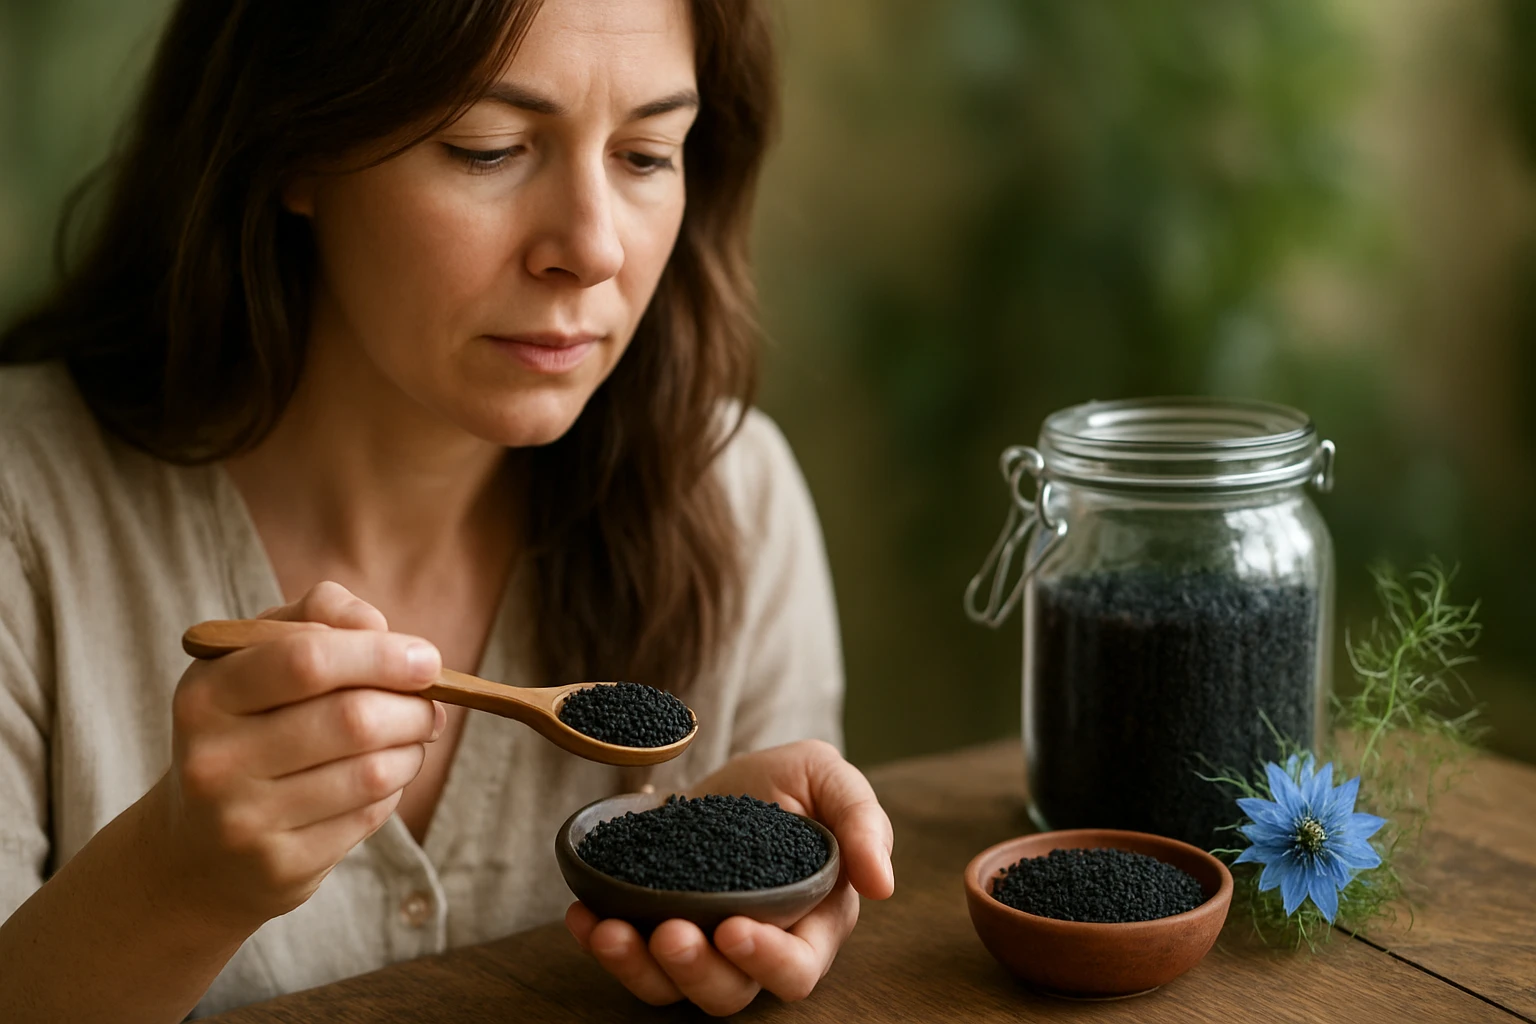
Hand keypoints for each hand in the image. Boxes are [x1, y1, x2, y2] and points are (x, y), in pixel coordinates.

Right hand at [152, 582, 444, 929]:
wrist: (197, 850)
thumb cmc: (249, 728)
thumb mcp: (259, 660)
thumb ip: (317, 617)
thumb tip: (376, 624)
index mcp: (206, 693)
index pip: (308, 658)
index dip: (381, 655)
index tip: (428, 659)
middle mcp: (214, 758)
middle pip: (353, 718)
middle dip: (413, 707)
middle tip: (432, 704)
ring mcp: (243, 819)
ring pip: (371, 771)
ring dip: (412, 748)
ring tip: (413, 737)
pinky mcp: (280, 866)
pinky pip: (369, 815)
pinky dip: (393, 789)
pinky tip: (382, 778)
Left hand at [565, 739, 894, 1015]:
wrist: (731, 772)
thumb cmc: (794, 781)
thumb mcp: (830, 781)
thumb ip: (863, 823)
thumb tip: (882, 884)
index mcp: (813, 921)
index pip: (799, 967)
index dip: (769, 959)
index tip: (733, 928)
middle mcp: (759, 946)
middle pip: (732, 990)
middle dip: (696, 969)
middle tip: (669, 931)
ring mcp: (705, 945)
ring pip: (675, 987)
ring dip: (638, 967)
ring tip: (608, 930)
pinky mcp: (657, 932)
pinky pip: (631, 959)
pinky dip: (602, 943)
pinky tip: (582, 914)